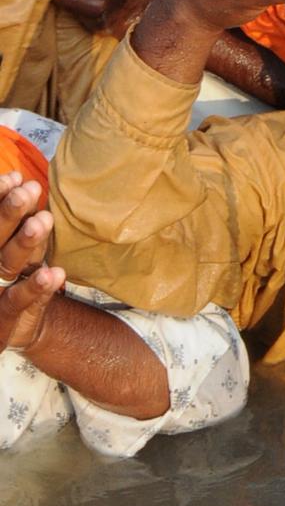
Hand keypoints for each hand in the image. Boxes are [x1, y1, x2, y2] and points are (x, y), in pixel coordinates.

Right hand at [0, 173, 64, 351]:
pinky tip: (54, 274)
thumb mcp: (13, 247)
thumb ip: (16, 220)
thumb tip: (17, 179)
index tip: (14, 177)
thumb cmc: (13, 278)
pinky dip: (37, 288)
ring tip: (43, 221)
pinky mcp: (8, 317)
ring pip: (7, 264)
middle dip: (9, 213)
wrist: (11, 328)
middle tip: (29, 190)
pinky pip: (20, 300)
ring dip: (25, 242)